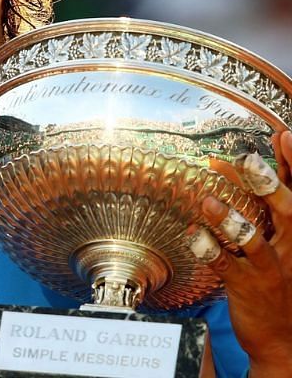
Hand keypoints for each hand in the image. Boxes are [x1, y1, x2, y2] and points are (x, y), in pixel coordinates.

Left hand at [192, 131, 291, 373]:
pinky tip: (192, 234)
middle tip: (246, 160)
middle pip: (288, 213)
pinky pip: (227, 268)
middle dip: (268, 185)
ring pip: (255, 242)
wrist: (284, 340)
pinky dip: (209, 249)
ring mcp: (271, 271)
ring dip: (231, 220)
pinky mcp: (247, 289)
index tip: (283, 134)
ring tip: (207, 200)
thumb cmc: (281, 279)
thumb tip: (260, 158)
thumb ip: (273, 203)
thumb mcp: (285, 241)